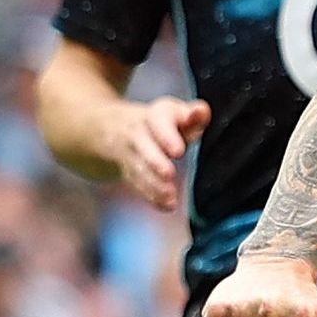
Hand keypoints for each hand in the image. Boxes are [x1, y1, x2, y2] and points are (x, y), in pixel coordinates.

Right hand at [91, 94, 207, 209]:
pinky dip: (152, 196)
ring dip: (154, 184)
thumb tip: (201, 112)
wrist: (115, 128)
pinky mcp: (128, 173)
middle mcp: (137, 134)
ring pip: (139, 169)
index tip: (178, 151)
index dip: (167, 136)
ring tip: (170, 196)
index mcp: (154, 116)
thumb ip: (193, 115)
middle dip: (155, 161)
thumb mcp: (176, 113)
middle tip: (169, 174)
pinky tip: (167, 205)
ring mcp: (130, 155)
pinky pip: (137, 185)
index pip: (158, 122)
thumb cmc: (160, 123)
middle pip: (143, 146)